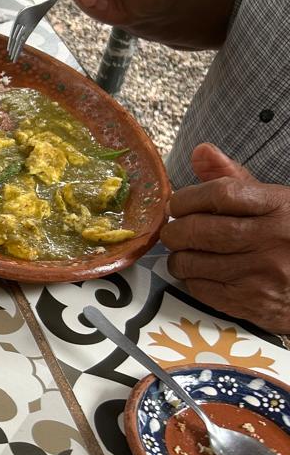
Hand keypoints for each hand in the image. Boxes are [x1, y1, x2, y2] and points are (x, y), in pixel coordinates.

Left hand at [160, 144, 289, 334]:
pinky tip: (204, 272)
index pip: (219, 194)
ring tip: (190, 250)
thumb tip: (200, 151)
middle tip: (177, 229)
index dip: (188, 198)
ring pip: (189, 261)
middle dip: (175, 229)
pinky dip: (191, 278)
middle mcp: (271, 240)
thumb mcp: (278, 201)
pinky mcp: (251, 303)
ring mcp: (261, 274)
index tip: (180, 203)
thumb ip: (235, 177)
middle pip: (197, 229)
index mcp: (280, 207)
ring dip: (179, 255)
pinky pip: (198, 288)